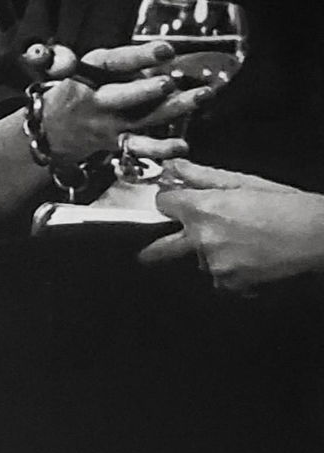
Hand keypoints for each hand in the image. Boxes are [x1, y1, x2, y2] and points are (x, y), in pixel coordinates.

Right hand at [25, 40, 209, 164]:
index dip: (139, 57)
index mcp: (87, 76)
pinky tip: (183, 146)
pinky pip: (140, 148)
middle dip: (144, 91)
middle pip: (121, 98)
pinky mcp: (117, 144)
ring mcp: (108, 126)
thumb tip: (135, 58)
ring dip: (173, 109)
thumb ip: (103, 61)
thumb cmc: (74, 89)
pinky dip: (161, 149)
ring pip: (142, 119)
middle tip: (167, 83)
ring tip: (201, 97)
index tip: (166, 49)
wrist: (51, 130)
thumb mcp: (76, 67)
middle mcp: (97, 103)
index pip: (114, 63)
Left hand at [138, 162, 323, 292]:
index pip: (164, 204)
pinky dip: (229, 269)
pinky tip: (251, 257)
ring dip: (210, 253)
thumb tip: (174, 167)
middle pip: (162, 247)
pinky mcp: (230, 286)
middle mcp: (203, 240)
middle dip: (156, 248)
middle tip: (145, 254)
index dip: (169, 201)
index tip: (173, 202)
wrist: (320, 238)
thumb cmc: (289, 206)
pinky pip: (218, 278)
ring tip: (243, 242)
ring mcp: (215, 267)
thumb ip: (204, 177)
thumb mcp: (247, 183)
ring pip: (198, 260)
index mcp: (204, 209)